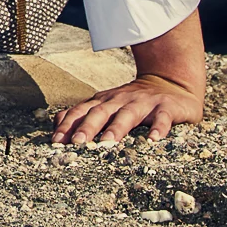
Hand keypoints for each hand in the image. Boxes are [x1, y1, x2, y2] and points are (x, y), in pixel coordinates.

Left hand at [53, 74, 203, 144]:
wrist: (170, 84)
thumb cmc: (133, 101)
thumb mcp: (107, 104)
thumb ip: (85, 114)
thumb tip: (56, 125)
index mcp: (104, 101)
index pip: (81, 111)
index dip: (68, 125)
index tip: (56, 141)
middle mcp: (120, 100)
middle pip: (100, 112)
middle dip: (87, 127)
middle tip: (77, 142)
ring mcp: (143, 102)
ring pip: (127, 115)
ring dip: (117, 128)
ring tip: (107, 142)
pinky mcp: (166, 107)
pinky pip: (162, 118)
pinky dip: (158, 128)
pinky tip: (154, 140)